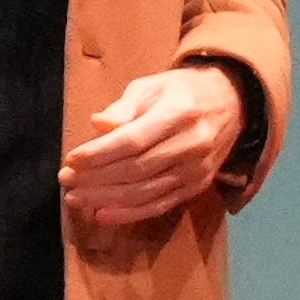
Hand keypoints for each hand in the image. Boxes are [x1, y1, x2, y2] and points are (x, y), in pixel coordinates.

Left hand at [59, 64, 245, 247]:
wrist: (232, 102)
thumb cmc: (182, 91)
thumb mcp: (152, 86)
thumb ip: (125, 107)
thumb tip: (98, 124)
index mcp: (179, 113)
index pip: (133, 140)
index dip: (99, 154)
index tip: (71, 159)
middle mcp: (192, 144)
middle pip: (136, 170)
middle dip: (97, 179)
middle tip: (66, 180)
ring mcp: (197, 170)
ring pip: (145, 192)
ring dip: (107, 199)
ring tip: (76, 198)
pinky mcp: (197, 187)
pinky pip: (159, 205)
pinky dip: (129, 213)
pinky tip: (102, 214)